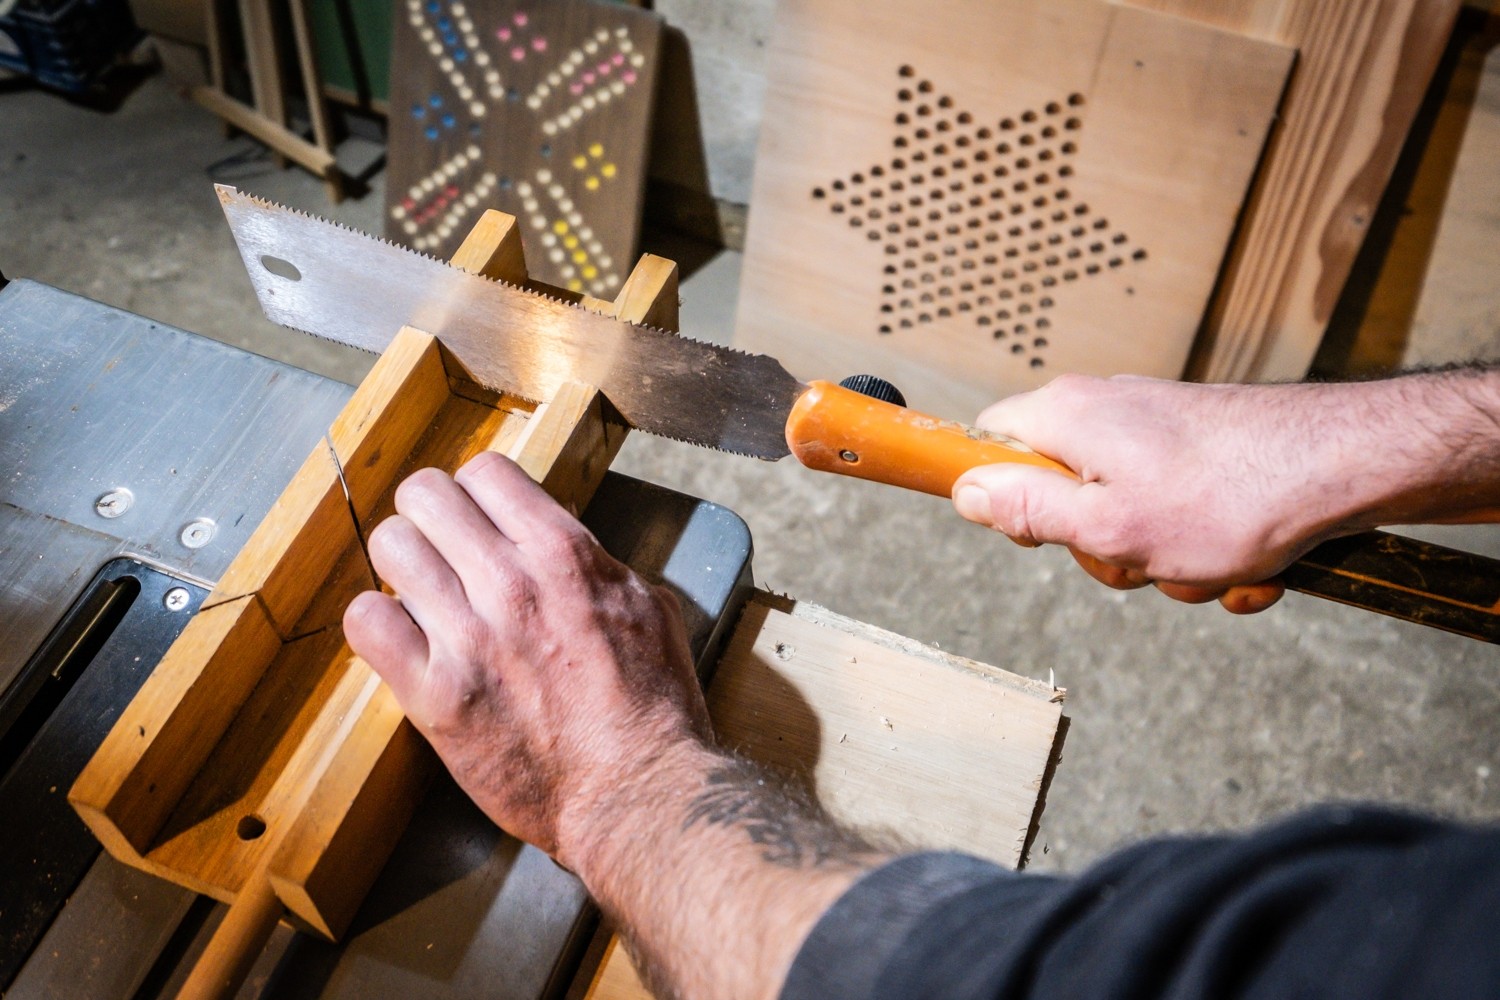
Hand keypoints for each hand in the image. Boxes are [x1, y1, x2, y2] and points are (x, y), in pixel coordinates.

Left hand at [343, 451, 709, 864]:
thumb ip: (595, 565)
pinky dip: (379, 624)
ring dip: (404, 567)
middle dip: (431, 517)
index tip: (481, 519)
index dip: (478, 493)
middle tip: (444, 552)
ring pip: (390, 546)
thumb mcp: (648, 606)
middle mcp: (511, 582)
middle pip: (425, 495)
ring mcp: (468, 637)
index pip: (485, 471)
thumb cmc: (653, 707)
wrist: (637, 792)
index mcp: (565, 553)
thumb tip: (561, 547)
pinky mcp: (435, 695)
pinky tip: (405, 642)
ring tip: (424, 597)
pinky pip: (366, 621)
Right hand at [950, 375, 1345, 612]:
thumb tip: (964, 491)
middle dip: (1105, 549)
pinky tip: (1246, 564)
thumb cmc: (1230, 496)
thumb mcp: (1107, 526)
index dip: (1003, 498)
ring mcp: (1157, 432)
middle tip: (1142, 557)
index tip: (1040, 535)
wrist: (1347, 467)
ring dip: (1166, 560)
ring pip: (1127, 517)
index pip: (989, 443)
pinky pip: (1180, 516)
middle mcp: (1106, 412)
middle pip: (1062, 496)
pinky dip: (1208, 549)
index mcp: (1068, 418)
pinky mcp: (1202, 452)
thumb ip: (1027, 510)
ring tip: (1210, 560)